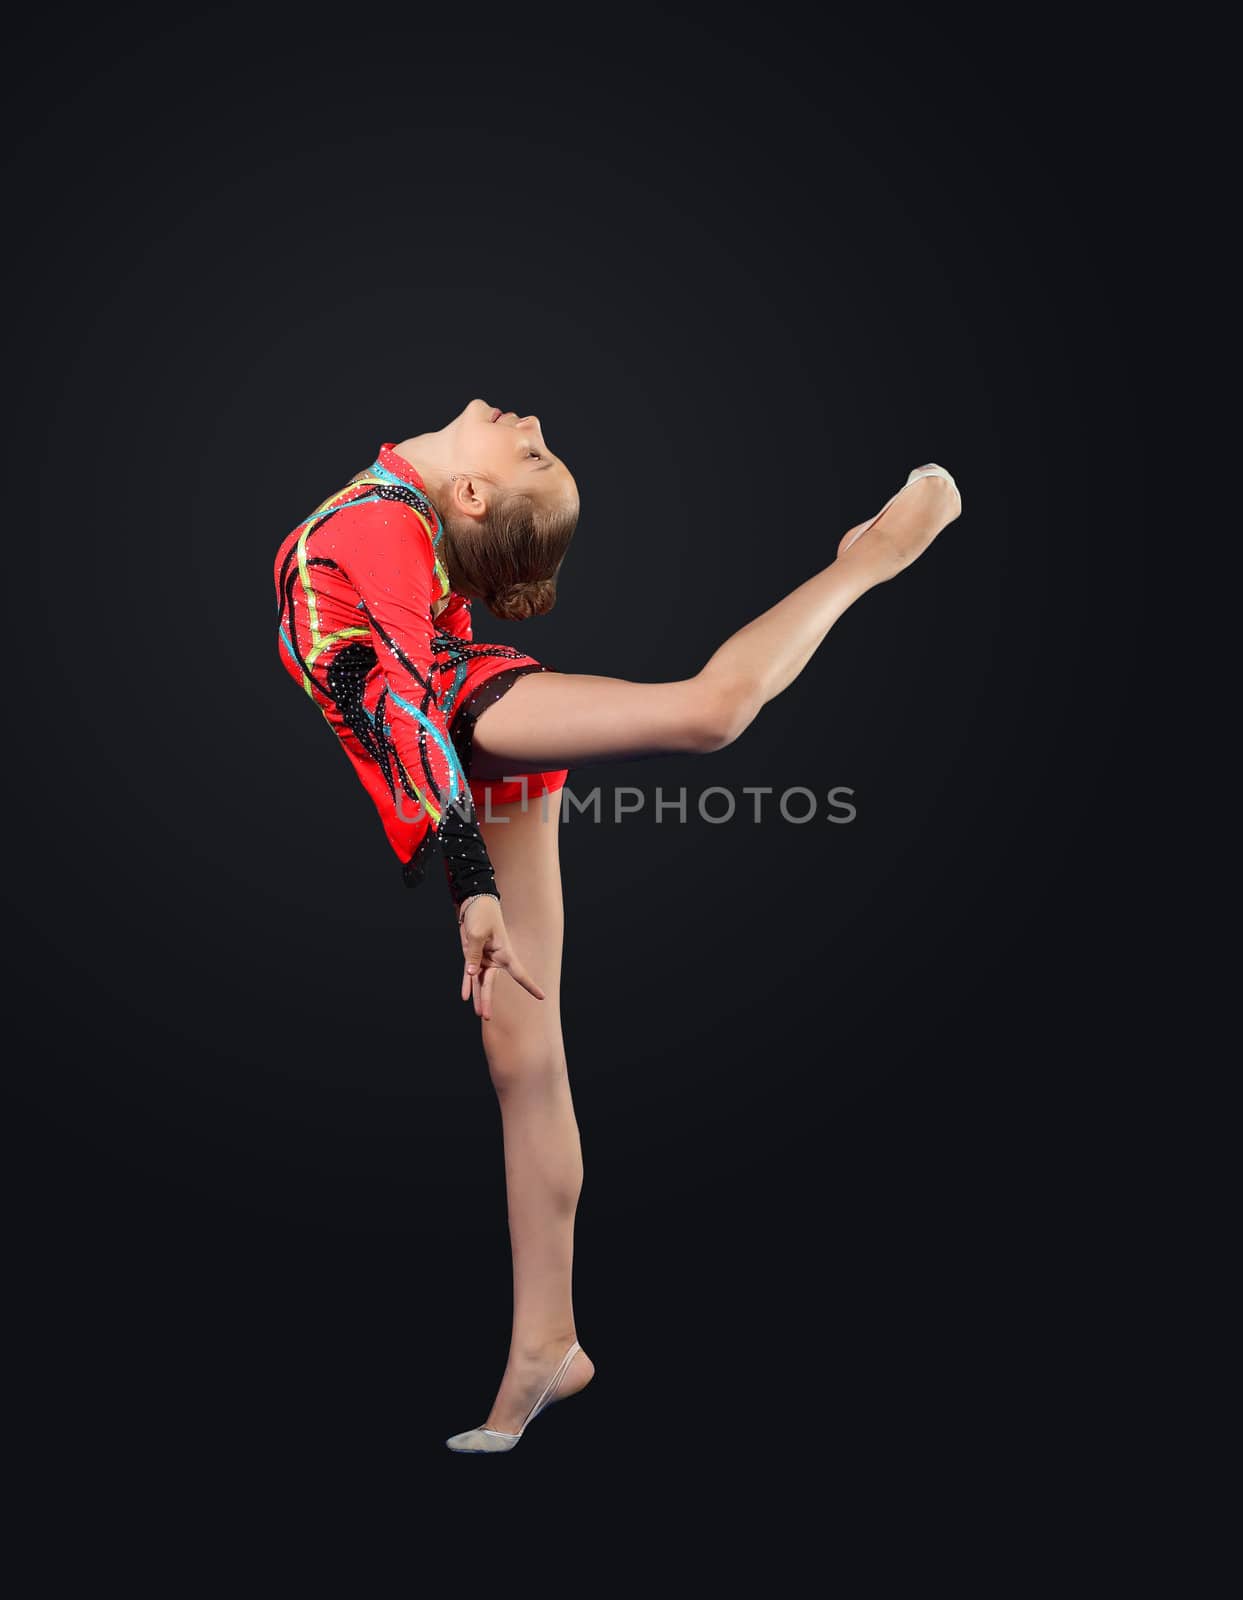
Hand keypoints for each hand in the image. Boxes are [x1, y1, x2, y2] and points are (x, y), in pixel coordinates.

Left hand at [458, 896, 546, 1019]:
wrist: (474, 903)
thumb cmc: (482, 915)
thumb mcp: (477, 933)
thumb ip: (473, 954)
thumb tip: (470, 973)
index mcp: (504, 953)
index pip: (519, 973)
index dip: (530, 986)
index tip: (542, 997)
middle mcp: (495, 959)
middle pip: (491, 983)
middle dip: (487, 1000)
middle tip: (486, 1017)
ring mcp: (483, 959)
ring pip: (480, 982)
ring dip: (478, 997)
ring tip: (479, 1014)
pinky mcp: (472, 956)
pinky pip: (469, 974)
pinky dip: (466, 985)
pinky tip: (465, 997)